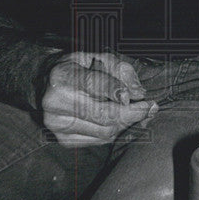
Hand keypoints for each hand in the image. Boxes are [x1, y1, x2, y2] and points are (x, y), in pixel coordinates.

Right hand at [41, 52, 156, 145]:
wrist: (50, 85)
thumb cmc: (80, 69)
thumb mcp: (100, 58)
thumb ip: (120, 71)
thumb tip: (137, 93)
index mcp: (62, 76)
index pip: (96, 85)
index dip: (122, 92)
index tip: (143, 98)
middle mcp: (55, 103)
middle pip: (104, 115)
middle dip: (132, 113)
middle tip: (149, 108)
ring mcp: (57, 124)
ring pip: (105, 132)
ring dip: (126, 123)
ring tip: (137, 113)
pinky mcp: (63, 140)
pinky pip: (100, 141)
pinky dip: (115, 132)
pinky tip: (121, 121)